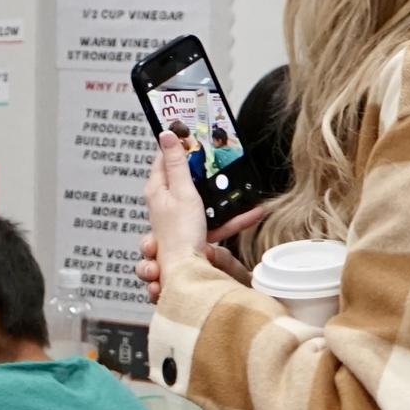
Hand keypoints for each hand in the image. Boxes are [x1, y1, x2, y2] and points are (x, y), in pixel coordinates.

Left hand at [137, 134, 264, 302]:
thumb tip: (166, 134)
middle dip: (208, 174)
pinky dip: (232, 220)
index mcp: (157, 190)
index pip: (163, 159)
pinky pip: (215, 224)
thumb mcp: (181, 191)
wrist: (186, 276)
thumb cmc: (179, 236)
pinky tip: (252, 216)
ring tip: (245, 195)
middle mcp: (165, 206)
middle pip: (187, 181)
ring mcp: (179, 222)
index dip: (177, 145)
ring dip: (226, 201)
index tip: (191, 133)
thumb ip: (176, 163)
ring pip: (205, 204)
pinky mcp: (193, 237)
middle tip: (223, 161)